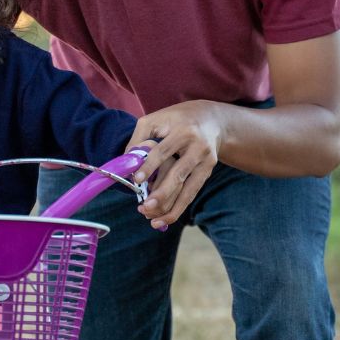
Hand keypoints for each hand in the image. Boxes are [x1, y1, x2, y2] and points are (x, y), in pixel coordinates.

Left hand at [126, 100, 222, 229]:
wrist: (213, 120)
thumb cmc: (177, 119)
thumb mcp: (156, 119)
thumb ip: (139, 138)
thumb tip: (127, 162)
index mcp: (183, 131)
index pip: (163, 151)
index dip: (150, 166)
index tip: (137, 179)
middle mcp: (197, 147)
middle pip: (179, 174)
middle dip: (162, 193)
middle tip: (145, 207)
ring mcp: (205, 161)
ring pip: (188, 189)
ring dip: (170, 207)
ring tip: (152, 220)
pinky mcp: (207, 171)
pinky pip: (192, 193)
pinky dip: (179, 208)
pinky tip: (165, 219)